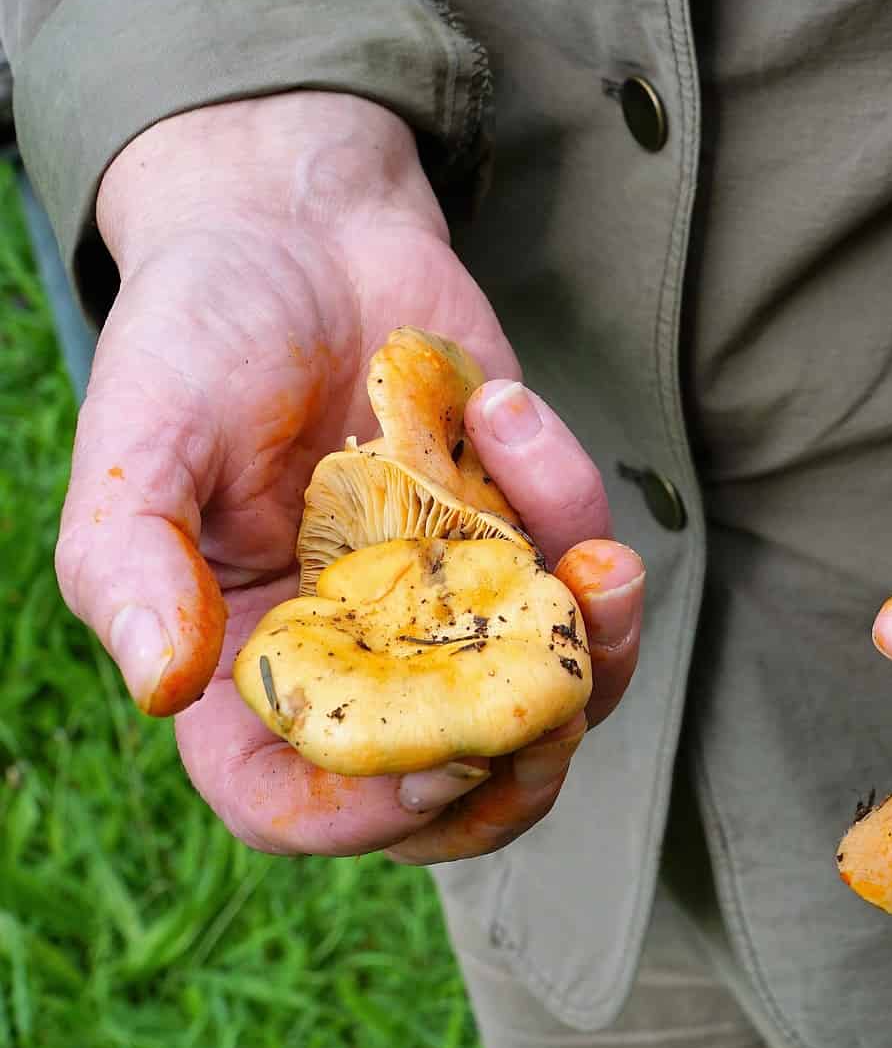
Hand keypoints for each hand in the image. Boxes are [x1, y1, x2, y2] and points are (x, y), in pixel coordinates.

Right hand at [56, 91, 643, 861]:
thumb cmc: (200, 334)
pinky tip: (505, 411)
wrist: (300, 231)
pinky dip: (572, 502)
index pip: (294, 800)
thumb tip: (160, 688)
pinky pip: (578, 565)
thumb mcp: (144, 433)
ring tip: (603, 566)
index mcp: (247, 666)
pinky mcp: (521, 532)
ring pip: (550, 700)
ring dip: (599, 653)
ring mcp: (450, 601)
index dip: (365, 816)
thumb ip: (131, 558)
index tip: (441, 760)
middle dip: (525, 771)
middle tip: (561, 699)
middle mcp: (358, 655)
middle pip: (452, 789)